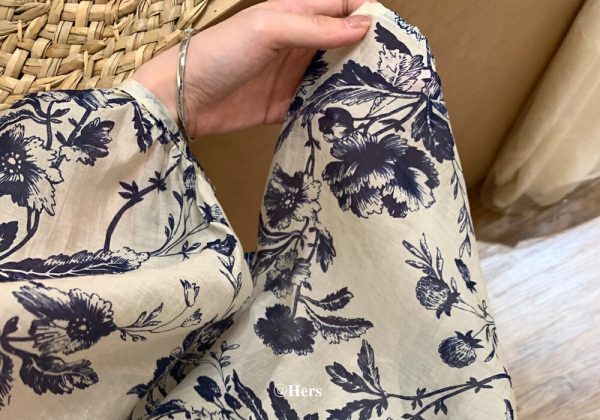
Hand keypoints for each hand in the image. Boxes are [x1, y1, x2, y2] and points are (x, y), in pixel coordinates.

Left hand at [132, 0, 373, 138]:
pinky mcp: (286, 106)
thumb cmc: (222, 52)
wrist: (184, 98)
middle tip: (398, 74)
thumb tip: (365, 25)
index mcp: (296, 12)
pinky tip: (352, 120)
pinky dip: (332, 110)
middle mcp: (299, 43)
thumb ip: (316, 27)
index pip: (343, 6)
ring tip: (384, 99)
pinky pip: (316, 105)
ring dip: (353, 85)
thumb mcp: (270, 28)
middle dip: (368, 54)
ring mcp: (293, 76)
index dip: (369, 15)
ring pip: (333, 76)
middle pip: (343, 43)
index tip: (396, 36)